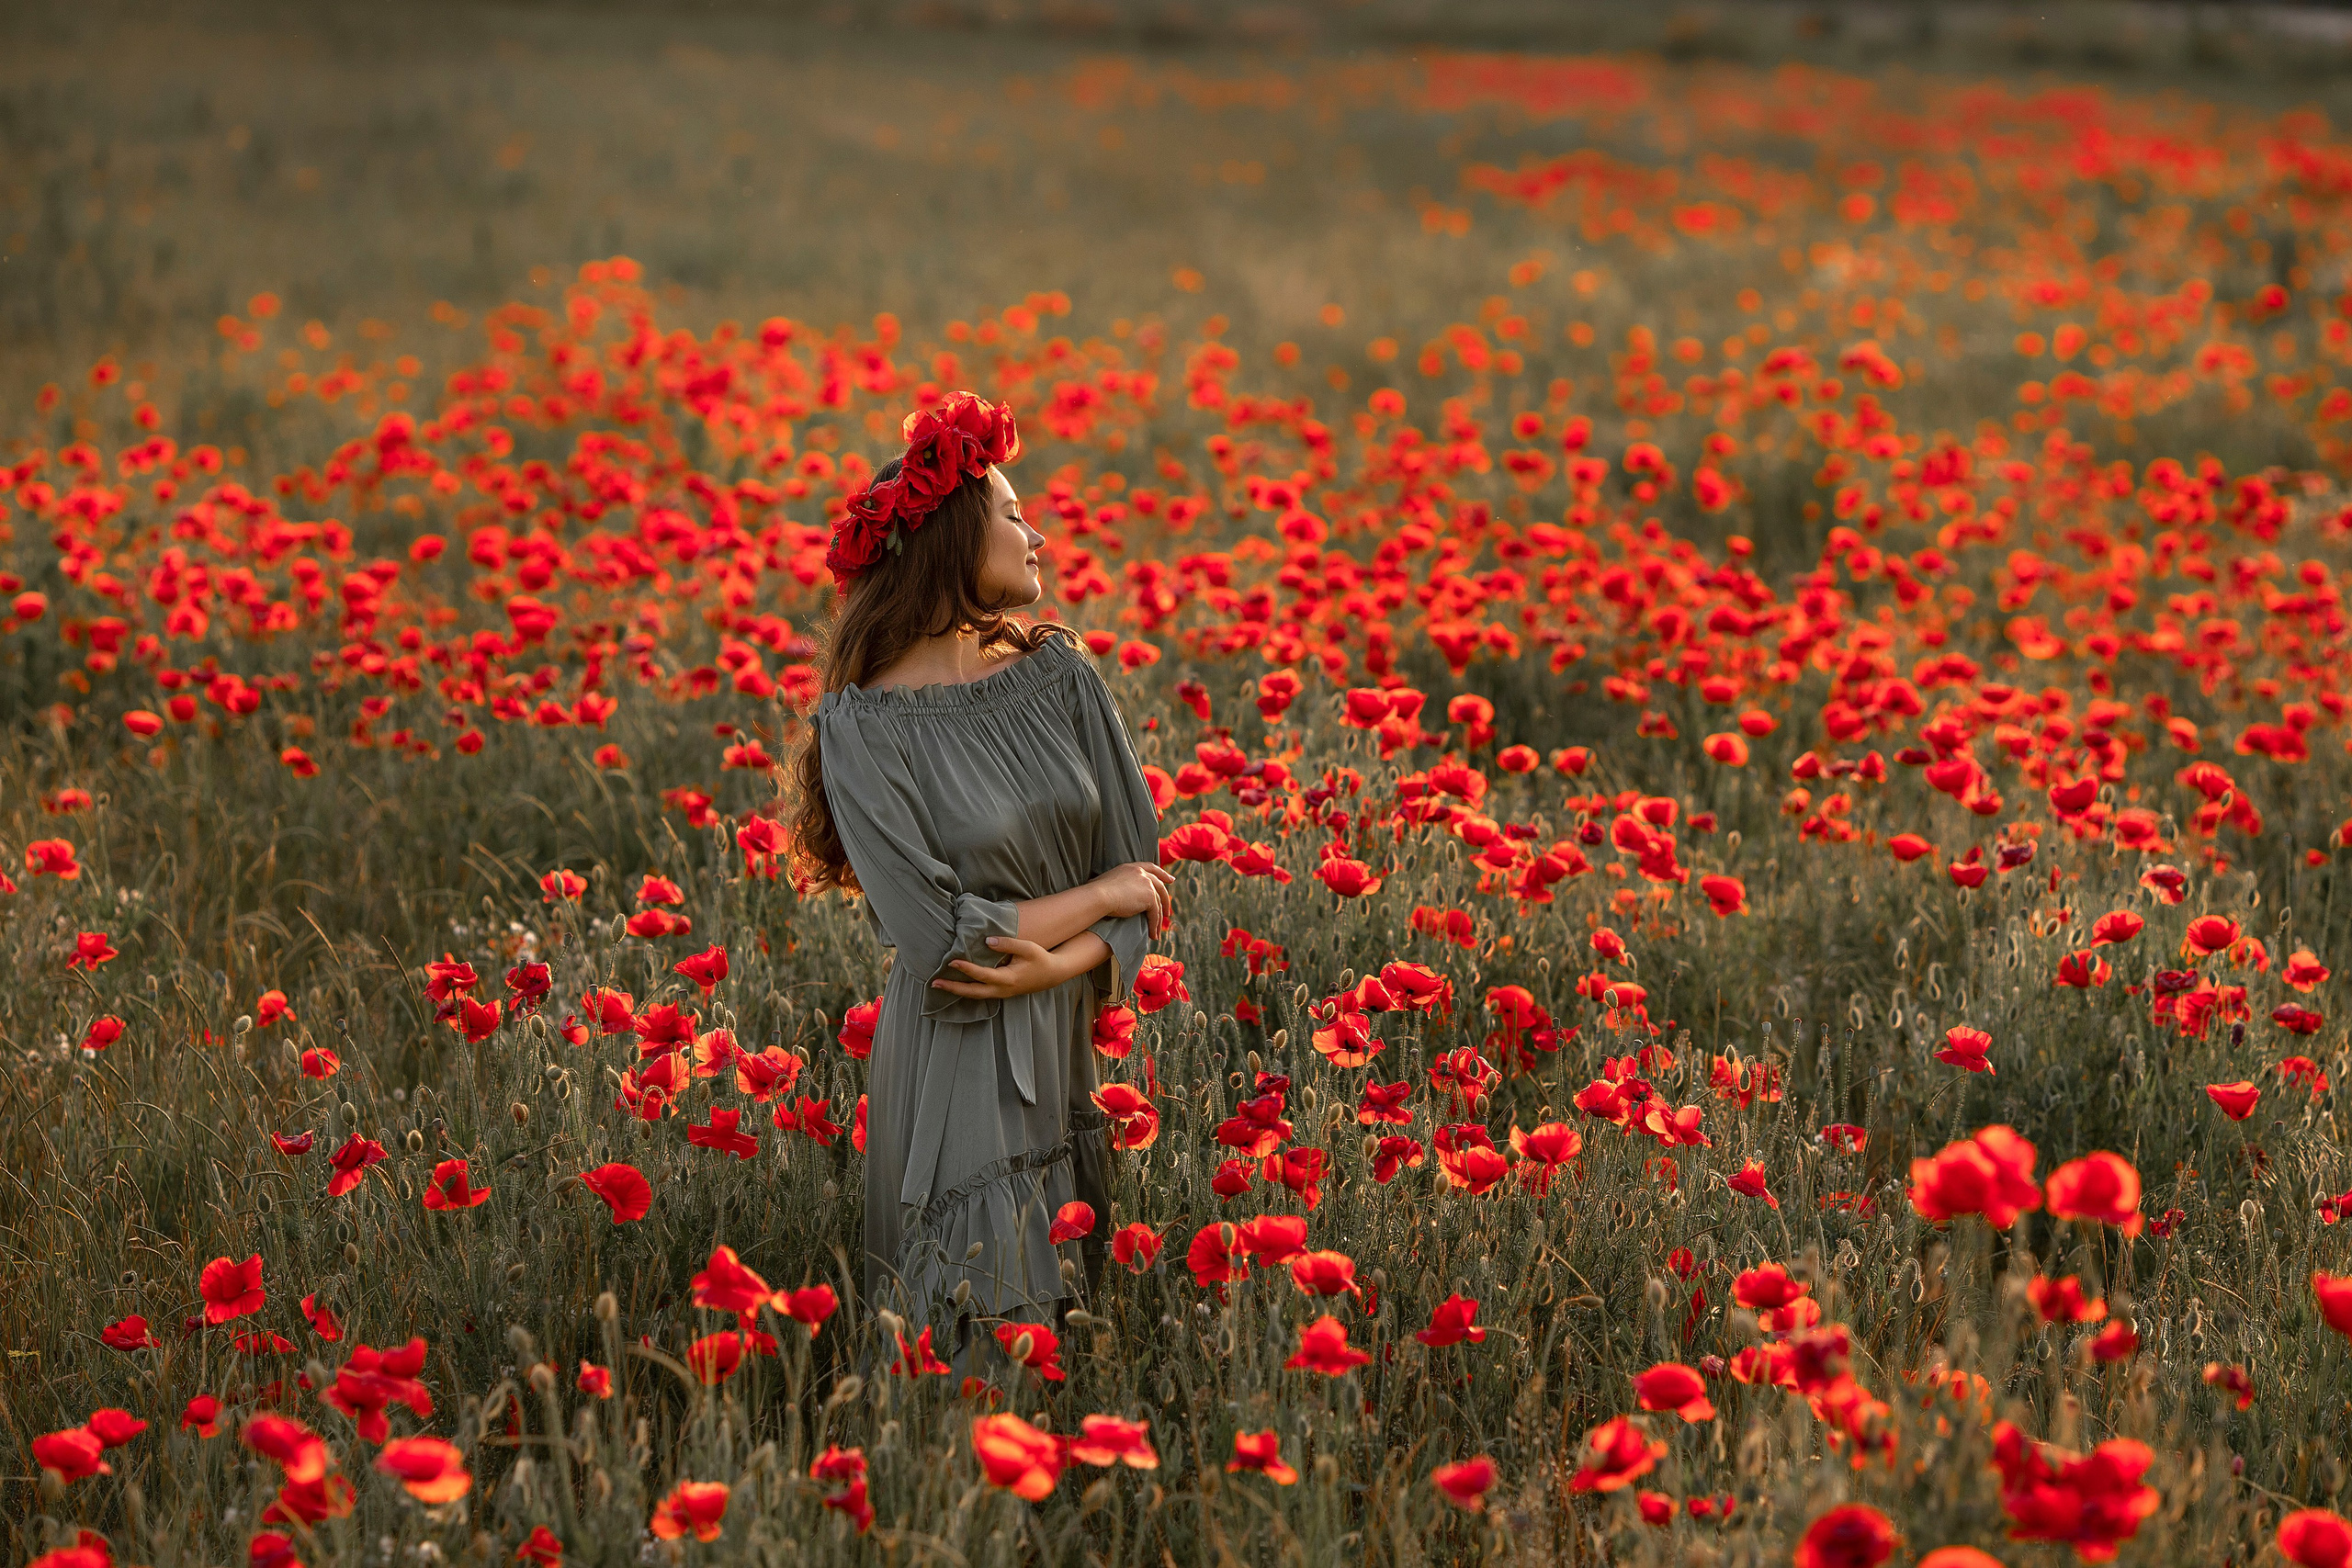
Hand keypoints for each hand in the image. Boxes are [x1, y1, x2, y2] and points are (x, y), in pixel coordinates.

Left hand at [932, 936, 1076, 1000]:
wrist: (1053, 975)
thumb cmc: (1040, 959)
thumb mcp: (1028, 948)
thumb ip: (1008, 943)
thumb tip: (987, 940)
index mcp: (1008, 979)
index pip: (982, 974)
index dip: (966, 968)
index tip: (951, 960)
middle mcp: (1002, 990)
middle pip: (973, 992)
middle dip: (953, 988)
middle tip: (934, 983)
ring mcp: (1001, 994)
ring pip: (975, 995)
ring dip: (957, 990)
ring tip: (940, 985)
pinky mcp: (1001, 993)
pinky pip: (980, 994)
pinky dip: (966, 990)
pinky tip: (956, 985)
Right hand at [1094, 860, 1176, 936]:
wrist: (1099, 896)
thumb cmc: (1095, 891)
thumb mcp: (1107, 881)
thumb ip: (1116, 884)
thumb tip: (1109, 891)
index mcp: (1132, 868)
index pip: (1151, 868)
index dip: (1162, 874)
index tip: (1171, 880)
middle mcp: (1142, 873)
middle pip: (1159, 886)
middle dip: (1166, 899)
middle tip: (1168, 911)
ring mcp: (1147, 885)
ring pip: (1158, 903)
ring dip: (1158, 919)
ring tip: (1157, 932)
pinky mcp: (1149, 898)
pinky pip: (1155, 914)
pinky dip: (1154, 926)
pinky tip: (1152, 935)